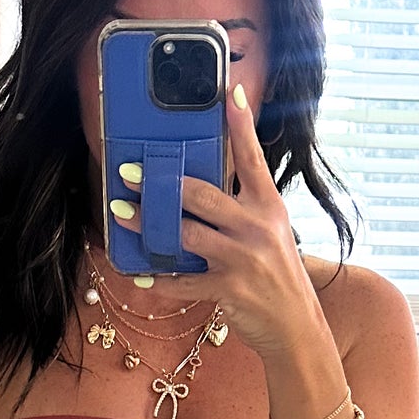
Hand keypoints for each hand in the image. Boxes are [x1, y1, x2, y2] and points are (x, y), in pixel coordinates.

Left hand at [112, 79, 346, 411]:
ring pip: (184, 233)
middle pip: (201, 194)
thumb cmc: (277, 277)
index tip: (229, 91)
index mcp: (269, 206)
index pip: (252, 158)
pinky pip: (183, 280)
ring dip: (147, 225)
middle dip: (161, 183)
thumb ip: (241, 210)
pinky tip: (140, 272)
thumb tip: (195, 191)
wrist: (297, 327)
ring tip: (122, 215)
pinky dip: (159, 278)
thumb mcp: (271, 234)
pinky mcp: (229, 288)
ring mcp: (243, 258)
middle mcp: (258, 227)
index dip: (240, 124)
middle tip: (130, 174)